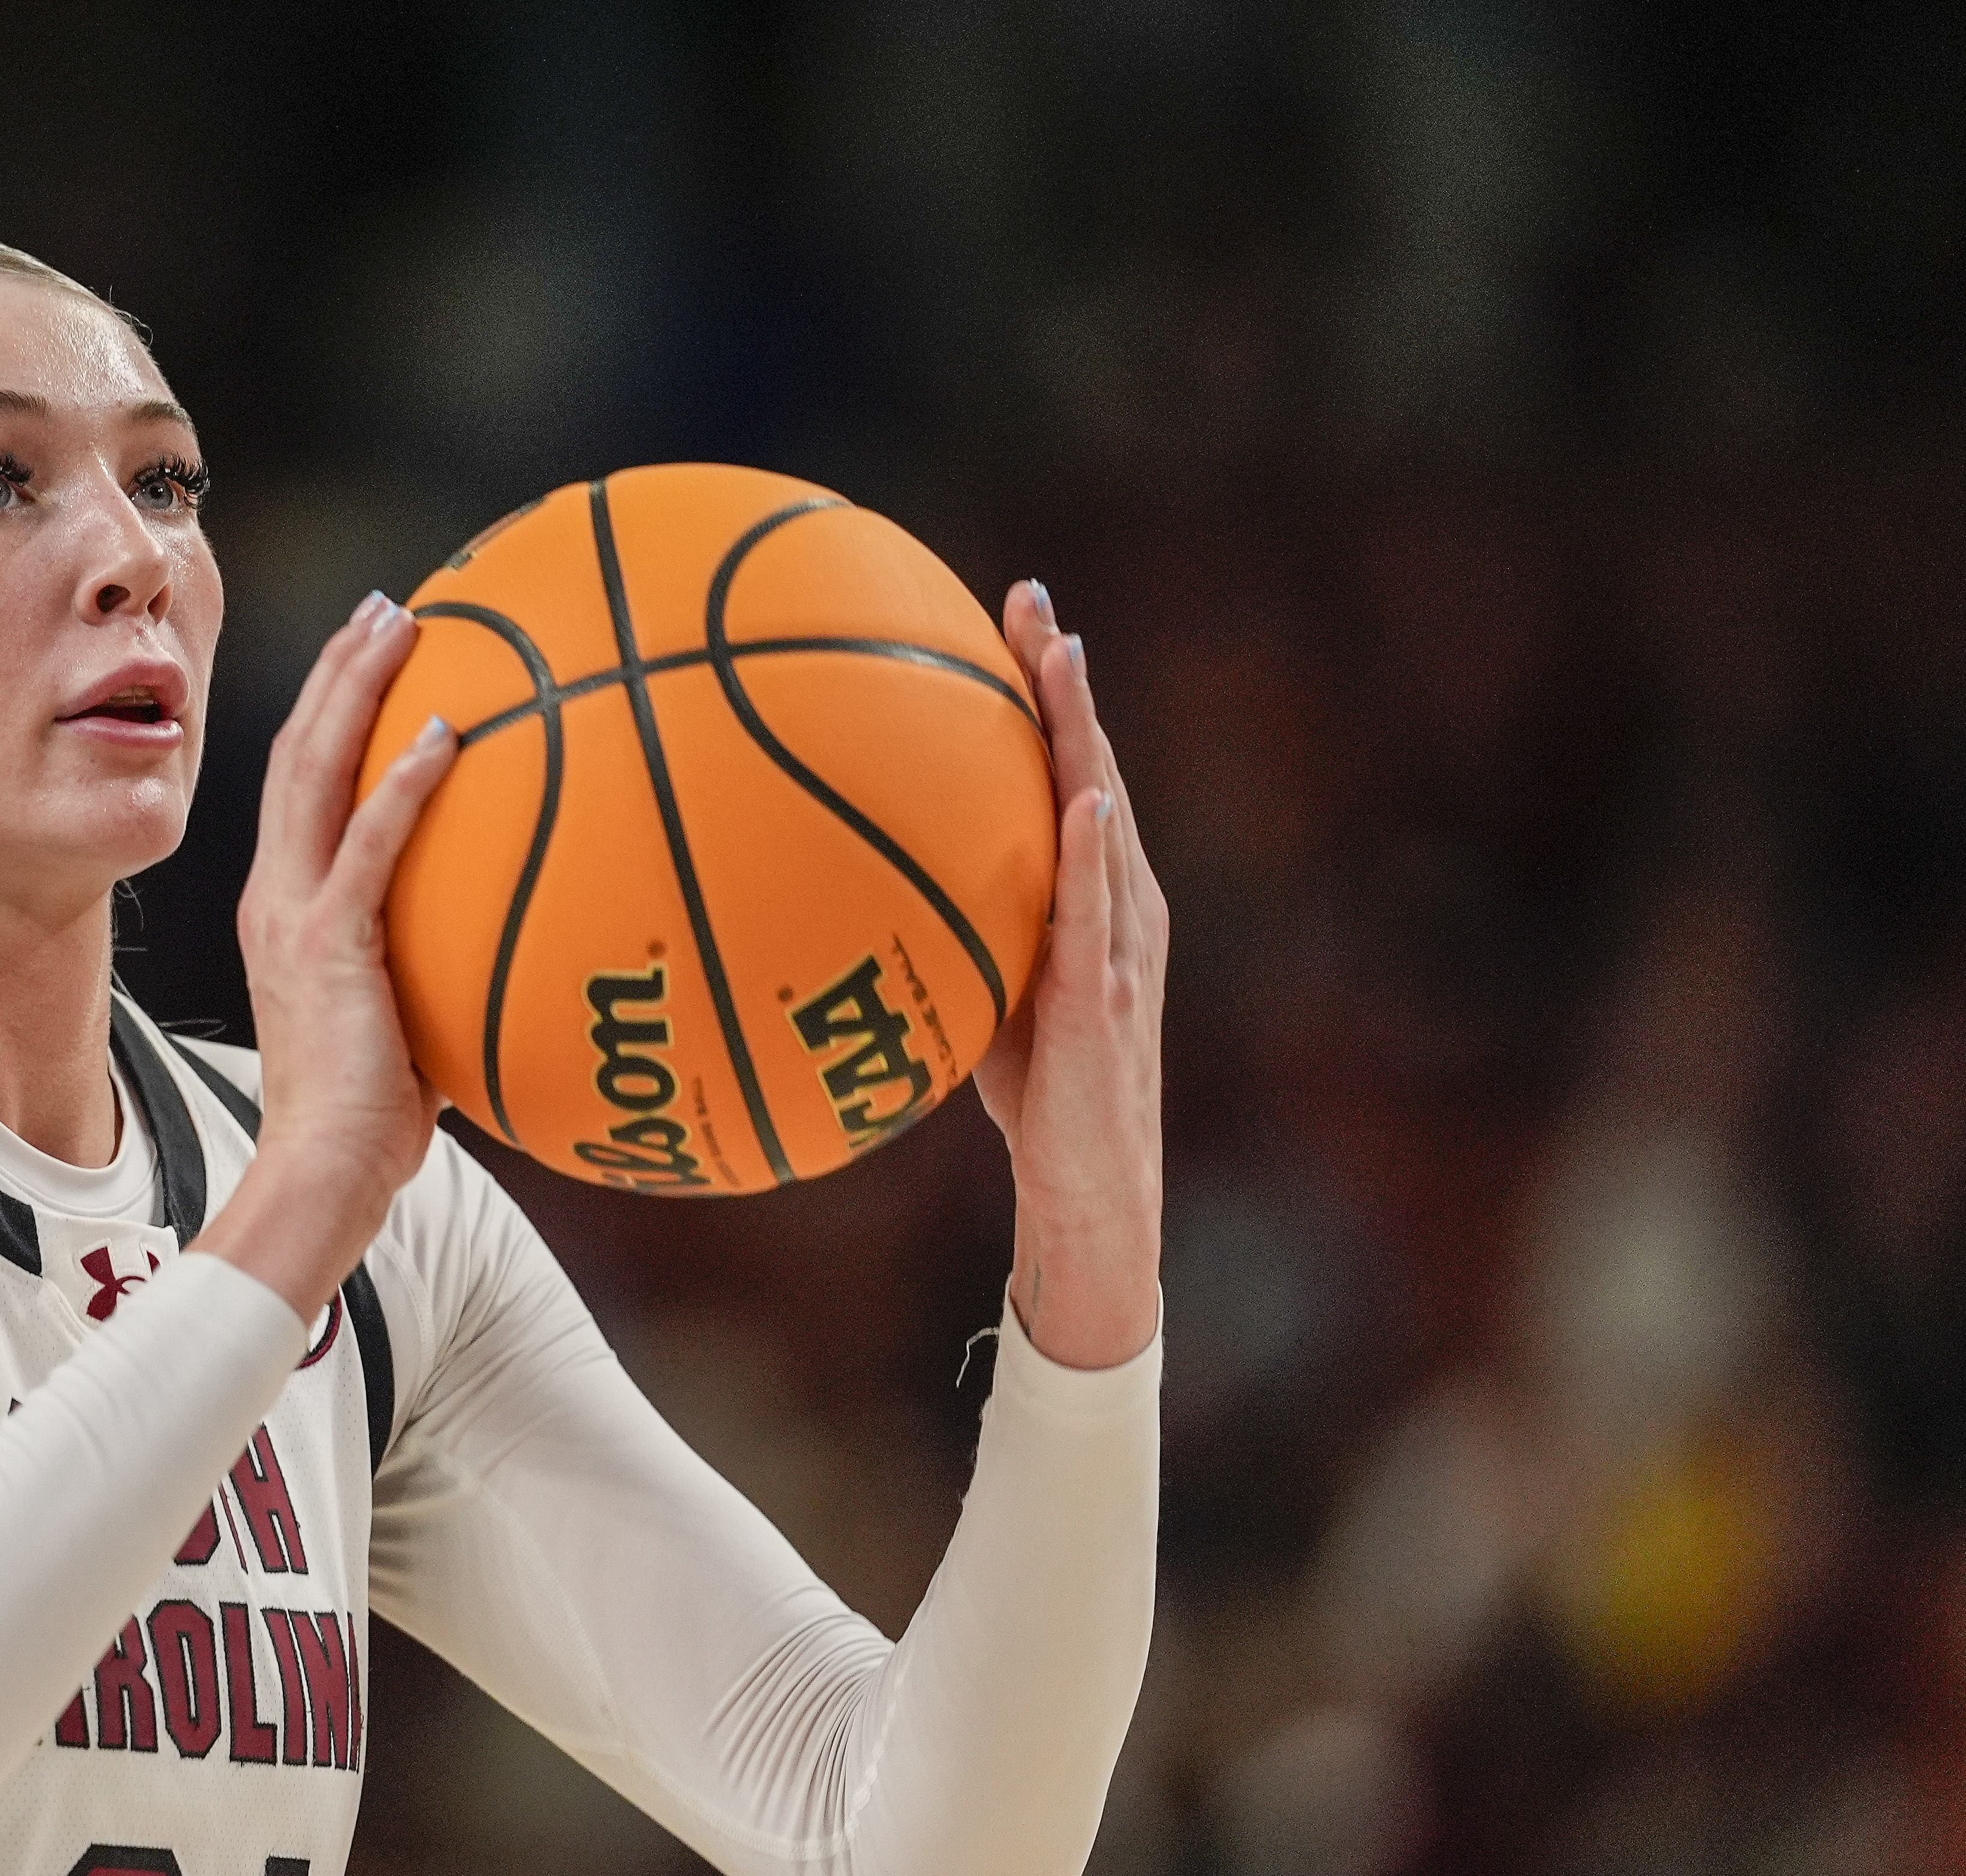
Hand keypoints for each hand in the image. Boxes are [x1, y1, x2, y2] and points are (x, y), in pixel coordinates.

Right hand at [192, 590, 458, 1323]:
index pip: (302, 788)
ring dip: (357, 691)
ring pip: (316, 773)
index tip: (375, 653)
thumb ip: (438, 967)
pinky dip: (404, 783)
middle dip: (341, 671)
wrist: (321, 1173)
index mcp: (287, 908)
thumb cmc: (373, 1121)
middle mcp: (278, 895)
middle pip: (299, 753)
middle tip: (387, 605)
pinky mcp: (325, 944)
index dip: (332, 712)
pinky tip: (447, 732)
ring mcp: (295, 914)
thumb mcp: (408, 1022)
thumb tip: (515, 943)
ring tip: (401, 624)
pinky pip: (369, 843)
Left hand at [976, 582, 1165, 1370]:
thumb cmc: (1033, 1092)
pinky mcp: (1106, 997)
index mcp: (1091, 894)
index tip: (1014, 613)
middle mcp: (1120, 901)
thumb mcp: (979, 986)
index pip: (1066, 772)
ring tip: (1061, 657)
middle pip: (1092, 767)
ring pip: (1104, 816)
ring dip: (1084, 735)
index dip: (1045, 693)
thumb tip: (843, 882)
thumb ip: (945, 927)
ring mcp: (1122, 943)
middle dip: (1064, 682)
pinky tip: (1084, 796)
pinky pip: (1098, 912)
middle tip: (1032, 600)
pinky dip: (1092, 849)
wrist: (1088, 1185)